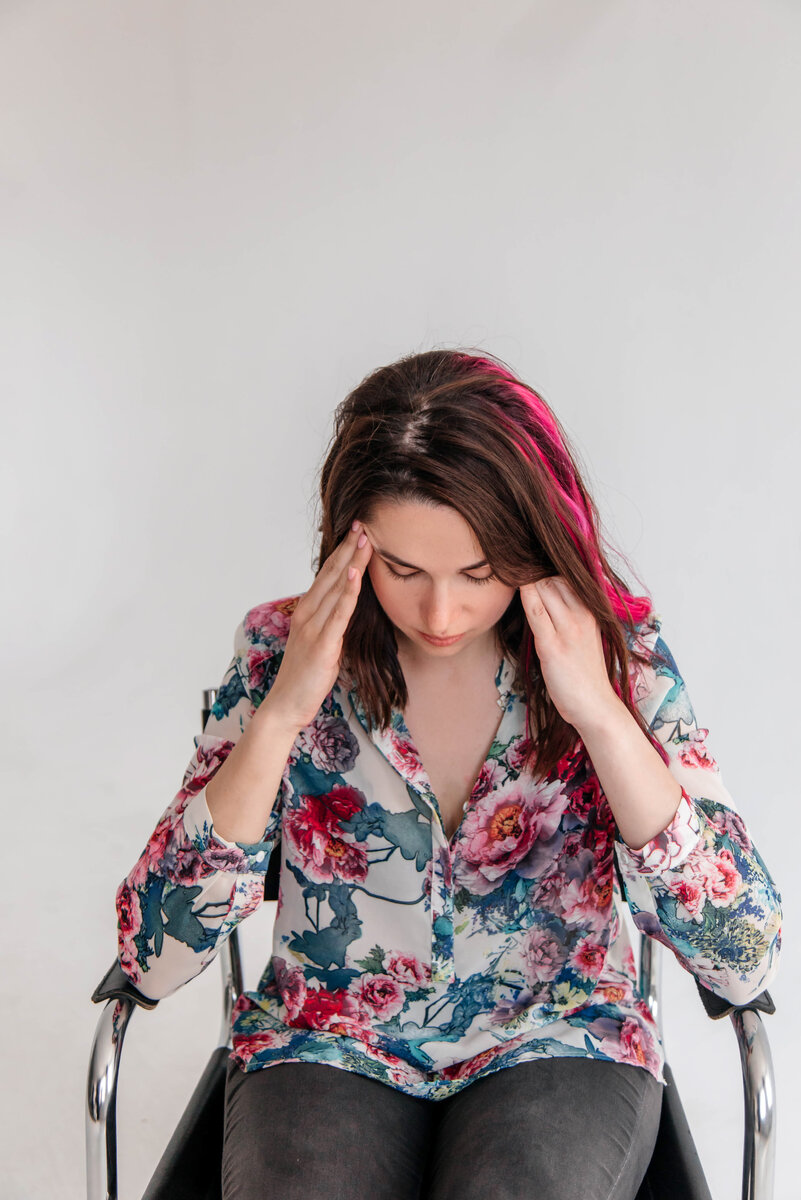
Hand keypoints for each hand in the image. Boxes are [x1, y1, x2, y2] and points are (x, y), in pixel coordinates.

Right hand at [265, 521, 373, 730]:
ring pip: (336, 587)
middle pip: (331, 574)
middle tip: (363, 524)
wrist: (285, 706)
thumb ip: (331, 623)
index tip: (356, 533)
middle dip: (348, 548)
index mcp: (307, 612)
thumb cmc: (304, 677)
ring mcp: (313, 627)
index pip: (327, 576)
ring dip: (351, 561)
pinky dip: (347, 592)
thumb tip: (346, 610)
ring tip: (364, 539)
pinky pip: (338, 613)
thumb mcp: (321, 643)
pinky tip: (355, 574)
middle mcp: (307, 614)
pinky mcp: (322, 644)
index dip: (342, 553)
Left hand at [518, 576, 620, 733]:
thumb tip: (546, 596)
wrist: (595, 705)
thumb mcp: (585, 636)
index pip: (565, 577)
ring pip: (543, 588)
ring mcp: (568, 630)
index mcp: (592, 612)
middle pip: (552, 579)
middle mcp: (582, 616)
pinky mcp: (552, 646)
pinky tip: (515, 591)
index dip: (543, 575)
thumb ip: (570, 615)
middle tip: (516, 580)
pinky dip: (523, 596)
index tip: (528, 575)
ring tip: (511, 584)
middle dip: (532, 577)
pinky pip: (535, 610)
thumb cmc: (586, 674)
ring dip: (524, 584)